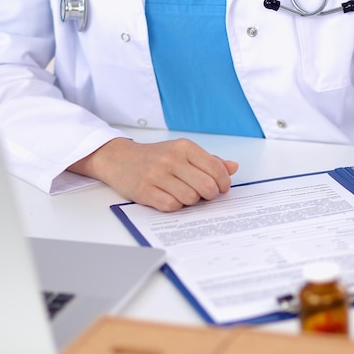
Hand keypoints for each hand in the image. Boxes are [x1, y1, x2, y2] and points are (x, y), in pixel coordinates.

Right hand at [69, 137, 238, 211]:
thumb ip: (209, 160)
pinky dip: (175, 206)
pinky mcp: (144, 191)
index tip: (221, 188)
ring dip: (191, 201)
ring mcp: (156, 175)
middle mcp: (171, 159)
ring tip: (184, 194)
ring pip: (190, 198)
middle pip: (207, 187)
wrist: (120, 159)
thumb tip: (233, 167)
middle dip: (210, 195)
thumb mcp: (183, 152)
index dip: (224, 183)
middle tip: (204, 194)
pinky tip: (170, 198)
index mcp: (184, 147)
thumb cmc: (155, 158)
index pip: (216, 169)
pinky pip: (171, 206)